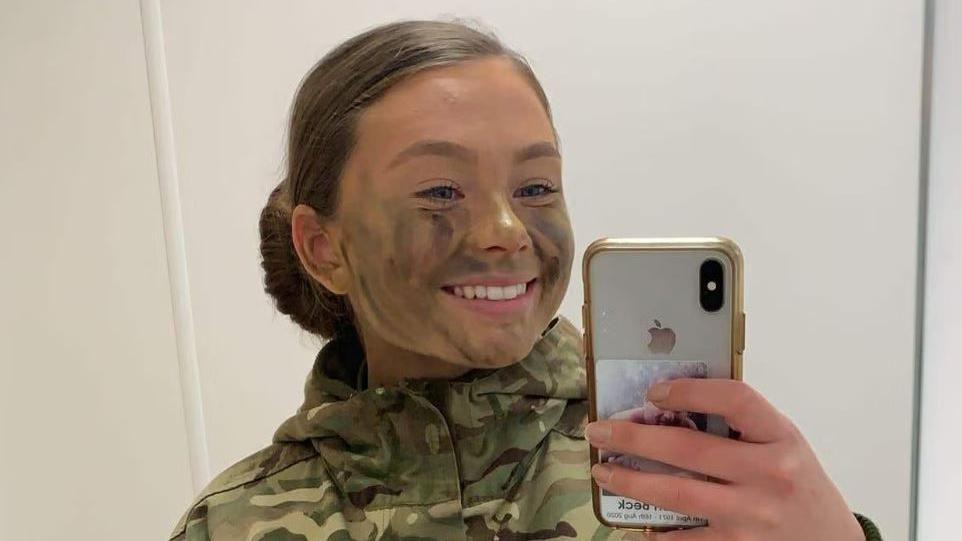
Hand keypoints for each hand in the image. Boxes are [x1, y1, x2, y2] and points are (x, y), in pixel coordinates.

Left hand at [585, 379, 865, 540]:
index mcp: (781, 437)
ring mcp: (752, 515)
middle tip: (600, 432)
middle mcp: (769, 474)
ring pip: (676, 493)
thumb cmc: (799, 487)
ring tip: (603, 472)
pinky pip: (685, 539)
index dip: (689, 390)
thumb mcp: (785, 444)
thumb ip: (742, 425)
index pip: (735, 399)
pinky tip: (635, 522)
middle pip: (688, 448)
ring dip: (631, 481)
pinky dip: (656, 531)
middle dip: (634, 437)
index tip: (653, 390)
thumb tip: (673, 405)